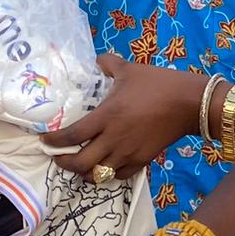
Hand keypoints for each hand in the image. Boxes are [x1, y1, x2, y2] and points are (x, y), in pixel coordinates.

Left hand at [57, 57, 208, 179]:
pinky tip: (103, 167)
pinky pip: (119, 175)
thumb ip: (109, 64)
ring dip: (83, 173)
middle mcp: (113, 139)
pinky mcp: (142, 160)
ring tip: (77, 166)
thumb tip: (98, 60)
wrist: (189, 103)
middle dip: (64, 163)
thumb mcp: (130, 69)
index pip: (72, 135)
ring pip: (98, 174)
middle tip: (57, 157)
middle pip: (81, 163)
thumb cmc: (158, 84)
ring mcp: (128, 153)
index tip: (45, 140)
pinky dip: (107, 174)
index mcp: (106, 116)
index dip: (54, 141)